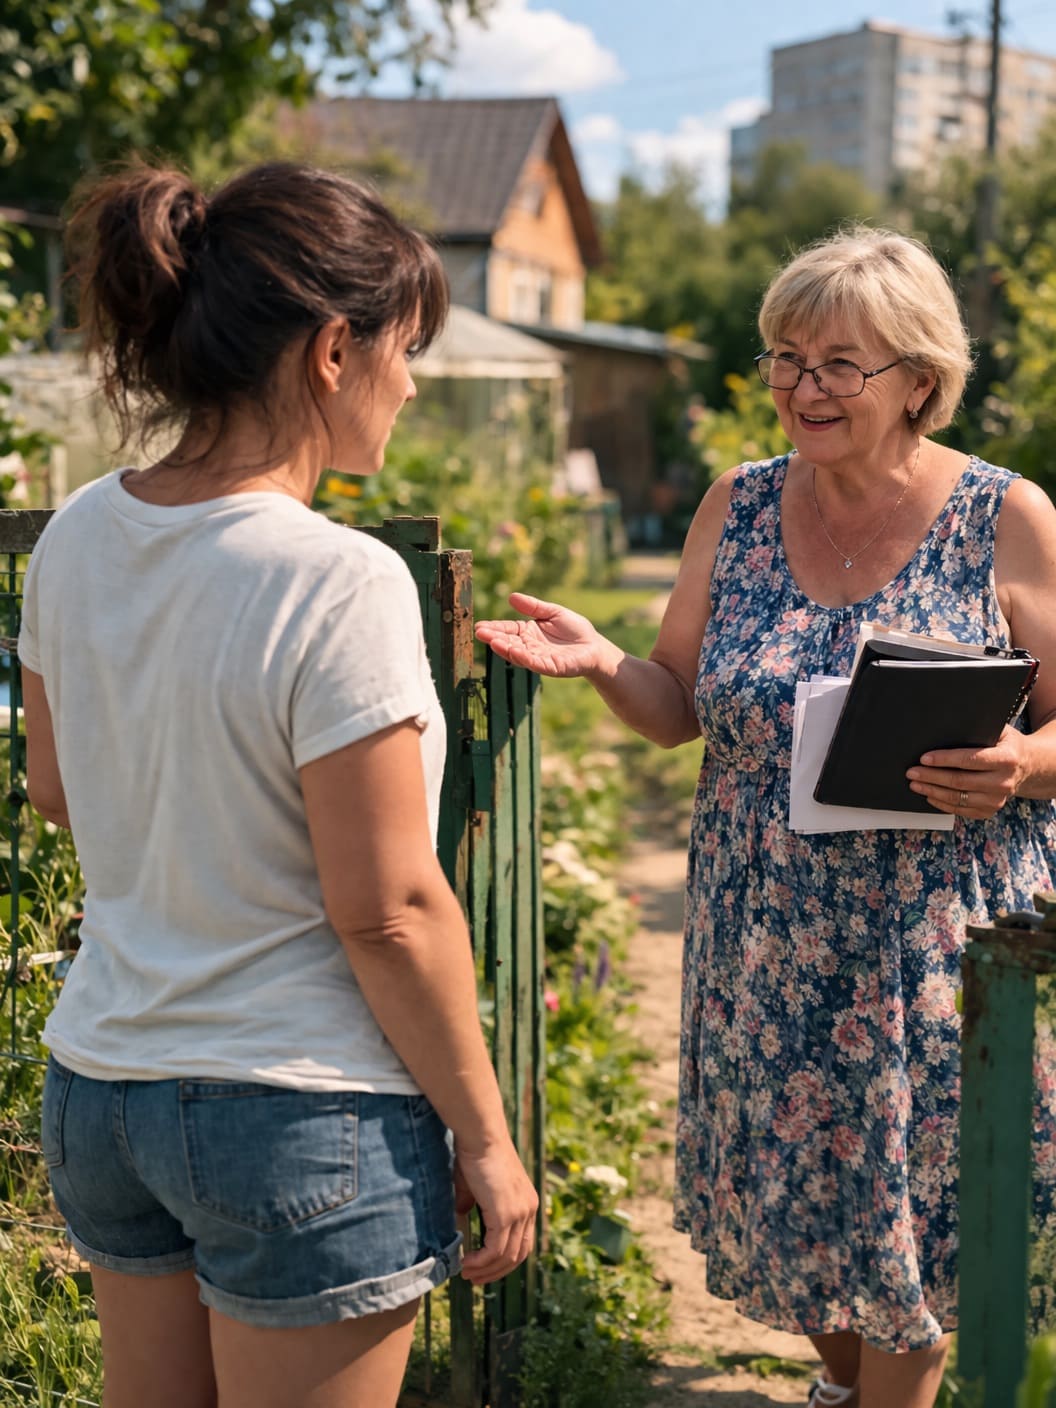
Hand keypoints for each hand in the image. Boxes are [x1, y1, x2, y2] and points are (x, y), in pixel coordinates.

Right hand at [453, 1139, 538, 1285]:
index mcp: (527, 1202)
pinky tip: (465, 1262)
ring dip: (485, 1269)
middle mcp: (529, 1209)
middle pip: (518, 1255)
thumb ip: (472, 1204)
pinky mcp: (506, 1214)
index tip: (484, 1268)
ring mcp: (520, 1212)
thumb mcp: (475, 1186)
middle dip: (495, 1272)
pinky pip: (495, 1249)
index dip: (504, 1261)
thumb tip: (461, 1220)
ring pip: (506, 1256)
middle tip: (474, 1278)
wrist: (480, 1135)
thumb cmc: (475, 1154)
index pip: (523, 1243)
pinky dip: (481, 1261)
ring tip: (466, 1273)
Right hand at [475, 593, 607, 678]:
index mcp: (528, 632)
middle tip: (479, 633)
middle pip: (509, 643)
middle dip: (494, 638)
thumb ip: (533, 606)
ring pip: (518, 655)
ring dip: (505, 649)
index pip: (508, 629)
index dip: (494, 628)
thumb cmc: (574, 629)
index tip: (479, 626)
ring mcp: (539, 658)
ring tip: (493, 642)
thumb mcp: (552, 612)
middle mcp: (530, 646)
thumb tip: (511, 597)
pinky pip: (535, 663)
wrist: (594, 646)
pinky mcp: (551, 667)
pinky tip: (514, 651)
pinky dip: (524, 658)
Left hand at [906, 725, 1028, 817]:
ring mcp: (997, 799)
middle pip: (959, 781)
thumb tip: (945, 727)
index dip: (944, 759)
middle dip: (931, 776)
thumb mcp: (999, 730)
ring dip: (932, 791)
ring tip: (915, 784)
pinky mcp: (989, 810)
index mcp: (1006, 759)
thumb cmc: (1005, 744)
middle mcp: (1003, 782)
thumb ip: (978, 729)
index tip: (924, 758)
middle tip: (911, 772)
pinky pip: (961, 810)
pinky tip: (929, 795)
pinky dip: (942, 803)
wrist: (1026, 766)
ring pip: (957, 798)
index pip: (970, 760)